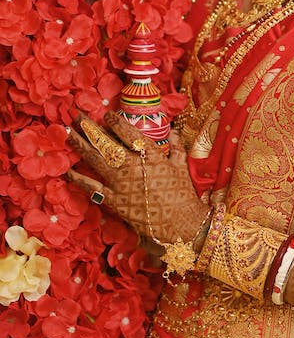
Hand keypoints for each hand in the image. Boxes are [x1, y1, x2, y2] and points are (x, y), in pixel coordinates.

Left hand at [67, 113, 206, 245]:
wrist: (178, 223)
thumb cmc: (183, 194)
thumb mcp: (181, 166)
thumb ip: (176, 146)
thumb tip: (173, 131)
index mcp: (150, 154)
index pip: (129, 133)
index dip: (116, 122)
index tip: (107, 114)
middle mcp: (131, 165)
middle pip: (106, 142)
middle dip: (90, 127)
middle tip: (77, 115)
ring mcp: (119, 183)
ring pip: (95, 159)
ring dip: (80, 144)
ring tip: (67, 132)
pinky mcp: (112, 200)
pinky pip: (91, 186)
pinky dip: (78, 177)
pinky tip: (67, 169)